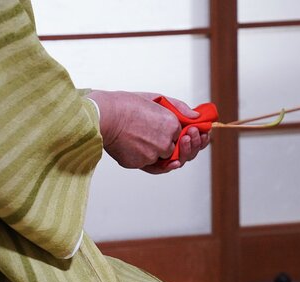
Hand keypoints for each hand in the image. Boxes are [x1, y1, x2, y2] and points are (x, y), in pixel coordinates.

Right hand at [87, 90, 209, 173]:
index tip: (177, 133)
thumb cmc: (125, 105)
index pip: (182, 135)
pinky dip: (147, 159)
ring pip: (162, 159)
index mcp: (171, 124)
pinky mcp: (140, 164)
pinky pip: (149, 165)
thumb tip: (196, 117)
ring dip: (158, 153)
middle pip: (175, 150)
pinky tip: (143, 149)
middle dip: (174, 147)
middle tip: (159, 139)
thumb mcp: (156, 99)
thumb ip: (179, 108)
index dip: (181, 135)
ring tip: (146, 140)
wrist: (103, 116)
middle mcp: (165, 142)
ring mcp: (153, 155)